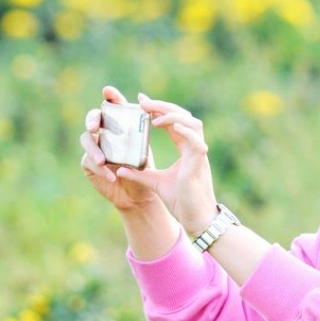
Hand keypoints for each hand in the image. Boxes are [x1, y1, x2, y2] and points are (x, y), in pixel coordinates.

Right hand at [79, 86, 161, 211]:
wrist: (138, 194)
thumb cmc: (142, 168)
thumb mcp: (143, 147)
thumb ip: (141, 127)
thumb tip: (141, 98)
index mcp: (119, 125)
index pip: (113, 105)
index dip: (110, 96)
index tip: (108, 91)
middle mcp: (104, 132)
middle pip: (92, 118)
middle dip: (92, 119)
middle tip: (94, 127)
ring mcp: (94, 147)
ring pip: (86, 139)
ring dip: (93, 149)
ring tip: (102, 160)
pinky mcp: (88, 163)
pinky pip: (89, 161)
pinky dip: (100, 169)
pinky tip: (110, 176)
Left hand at [114, 94, 218, 235]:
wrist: (196, 219)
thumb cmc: (181, 202)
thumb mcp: (155, 183)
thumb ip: (139, 175)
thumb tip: (120, 170)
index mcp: (186, 149)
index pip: (173, 122)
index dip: (159, 109)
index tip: (141, 101)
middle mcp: (194, 147)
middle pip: (183, 116)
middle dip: (163, 106)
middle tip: (142, 102)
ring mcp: (198, 154)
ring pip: (192, 123)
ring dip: (173, 115)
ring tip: (153, 117)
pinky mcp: (200, 163)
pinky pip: (196, 141)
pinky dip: (185, 131)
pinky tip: (170, 126)